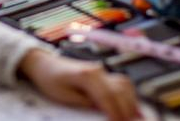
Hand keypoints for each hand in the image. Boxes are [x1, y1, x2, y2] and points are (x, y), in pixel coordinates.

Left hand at [18, 49, 139, 120]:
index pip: (107, 96)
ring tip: (135, 118)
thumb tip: (103, 111)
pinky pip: (121, 83)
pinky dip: (129, 95)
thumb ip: (85, 103)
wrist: (44, 64)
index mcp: (87, 75)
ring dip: (131, 102)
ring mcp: (102, 70)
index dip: (115, 112)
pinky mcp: (103, 74)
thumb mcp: (64, 96)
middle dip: (127, 109)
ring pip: (125, 85)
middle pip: (120, 90)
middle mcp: (98, 70)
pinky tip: (132, 108)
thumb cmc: (50, 80)